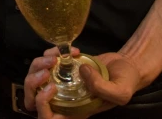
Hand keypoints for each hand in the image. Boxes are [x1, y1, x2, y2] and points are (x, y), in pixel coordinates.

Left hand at [27, 49, 144, 117]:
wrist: (128, 64)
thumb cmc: (126, 82)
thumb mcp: (120, 92)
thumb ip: (102, 88)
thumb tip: (81, 72)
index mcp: (77, 111)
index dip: (42, 106)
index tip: (52, 87)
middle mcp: (66, 99)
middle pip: (34, 100)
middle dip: (34, 83)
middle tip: (48, 68)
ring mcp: (63, 82)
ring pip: (36, 81)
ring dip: (39, 66)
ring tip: (56, 56)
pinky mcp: (64, 67)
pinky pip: (47, 63)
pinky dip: (52, 54)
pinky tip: (69, 50)